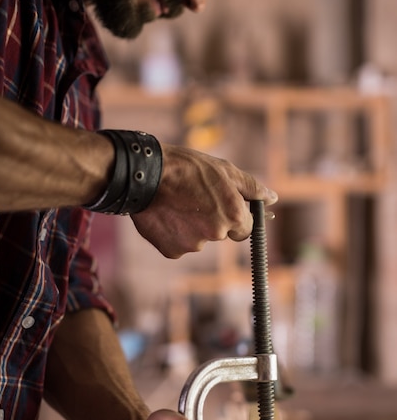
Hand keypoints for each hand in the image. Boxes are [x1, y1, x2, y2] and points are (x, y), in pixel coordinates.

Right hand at [131, 143, 276, 257]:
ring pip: (197, 239)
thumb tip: (272, 199)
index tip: (220, 205)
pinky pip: (177, 245)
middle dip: (210, 220)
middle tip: (193, 198)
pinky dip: (172, 233)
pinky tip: (165, 214)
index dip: (233, 216)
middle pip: (220, 234)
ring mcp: (193, 245)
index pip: (244, 229)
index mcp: (234, 216)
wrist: (145, 175)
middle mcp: (216, 234)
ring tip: (176, 203)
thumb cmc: (188, 168)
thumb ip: (252, 188)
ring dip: (190, 226)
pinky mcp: (172, 251)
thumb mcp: (225, 170)